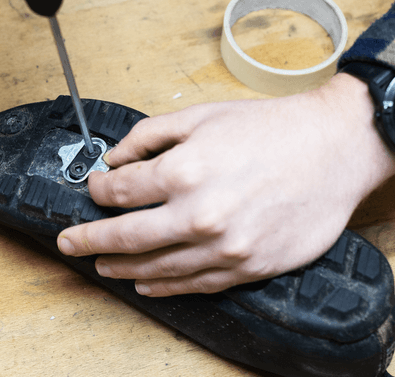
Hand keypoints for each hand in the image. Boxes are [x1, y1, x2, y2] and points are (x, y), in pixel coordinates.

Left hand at [57, 74, 394, 296]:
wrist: (334, 148)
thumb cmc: (269, 128)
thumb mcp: (200, 116)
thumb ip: (148, 136)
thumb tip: (113, 159)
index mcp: (184, 171)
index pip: (119, 191)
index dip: (97, 190)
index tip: (94, 190)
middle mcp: (199, 214)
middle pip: (124, 236)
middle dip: (89, 240)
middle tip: (69, 243)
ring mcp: (223, 247)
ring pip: (155, 267)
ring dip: (121, 268)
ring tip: (101, 265)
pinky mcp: (246, 267)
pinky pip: (193, 284)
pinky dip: (163, 286)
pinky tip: (145, 282)